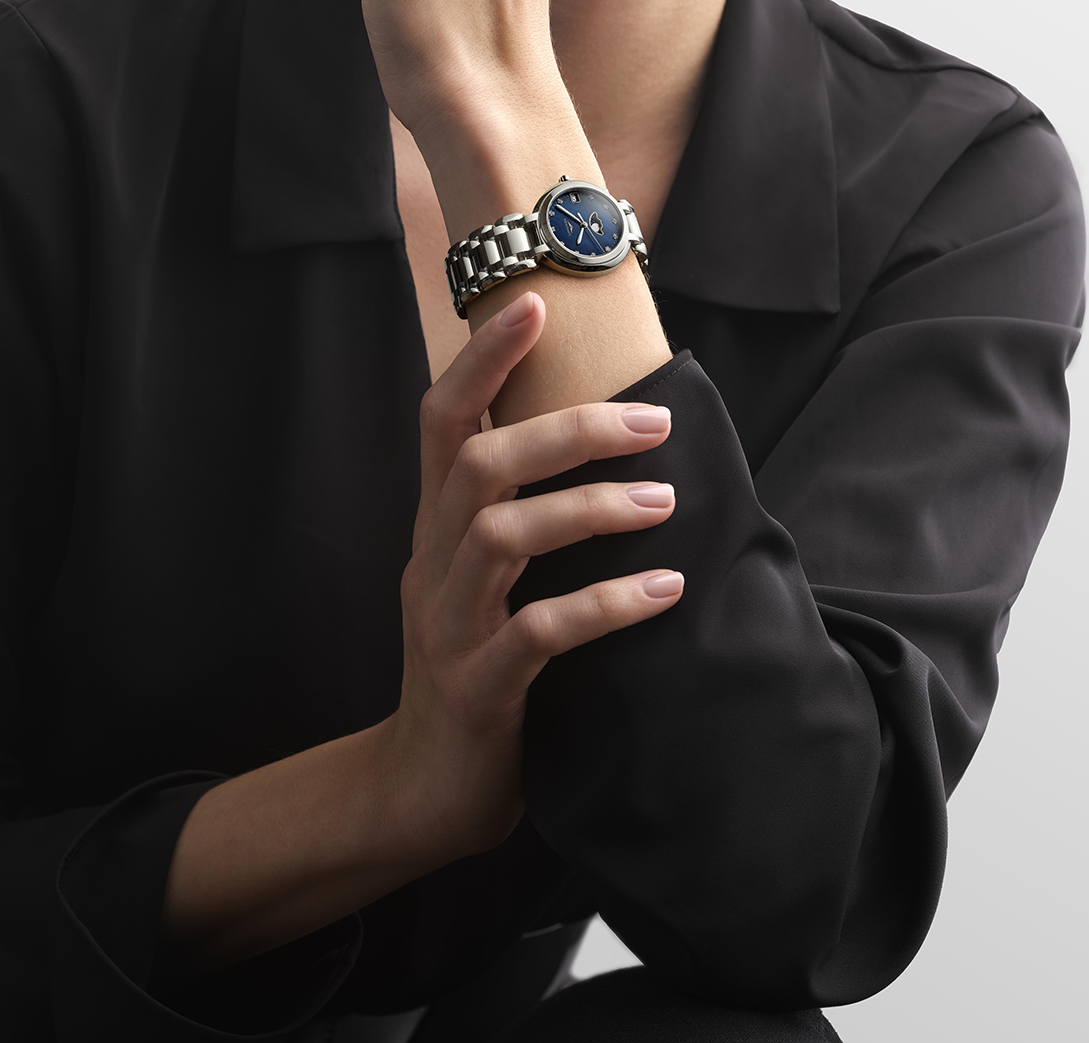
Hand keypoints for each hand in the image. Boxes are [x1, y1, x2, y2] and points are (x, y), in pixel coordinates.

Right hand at [380, 290, 682, 864]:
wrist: (422, 785)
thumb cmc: (473, 663)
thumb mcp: (479, 578)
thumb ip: (514, 515)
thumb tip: (599, 442)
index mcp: (434, 526)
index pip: (441, 419)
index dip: (482, 359)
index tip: (534, 303)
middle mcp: (430, 561)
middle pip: (480, 464)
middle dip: (567, 430)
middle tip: (655, 420)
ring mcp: (447, 624)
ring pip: (504, 537)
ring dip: (592, 509)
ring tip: (666, 504)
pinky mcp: (476, 688)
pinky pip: (538, 634)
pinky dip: (605, 605)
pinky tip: (666, 593)